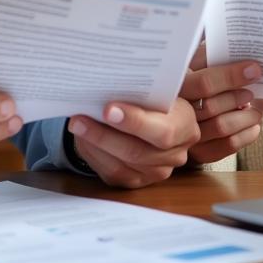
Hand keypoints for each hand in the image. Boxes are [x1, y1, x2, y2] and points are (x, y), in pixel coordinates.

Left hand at [67, 97, 198, 187]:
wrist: (154, 112)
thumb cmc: (155, 94)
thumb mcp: (159, 86)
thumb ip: (144, 88)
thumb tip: (110, 81)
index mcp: (186, 126)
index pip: (163, 131)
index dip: (135, 122)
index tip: (108, 109)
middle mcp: (176, 154)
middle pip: (138, 152)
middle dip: (104, 135)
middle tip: (79, 119)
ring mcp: (156, 172)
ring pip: (121, 166)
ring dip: (94, 145)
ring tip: (76, 125)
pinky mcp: (136, 181)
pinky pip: (112, 174)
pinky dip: (94, 155)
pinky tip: (82, 139)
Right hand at [180, 43, 262, 163]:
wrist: (183, 103)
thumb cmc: (197, 75)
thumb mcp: (204, 63)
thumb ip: (227, 62)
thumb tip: (260, 69)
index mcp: (177, 82)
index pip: (204, 83)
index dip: (231, 77)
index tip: (254, 70)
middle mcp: (176, 110)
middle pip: (212, 107)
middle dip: (237, 98)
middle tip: (251, 93)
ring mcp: (186, 133)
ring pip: (221, 127)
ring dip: (246, 117)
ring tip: (254, 110)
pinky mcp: (198, 152)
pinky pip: (227, 145)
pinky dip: (247, 135)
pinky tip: (252, 126)